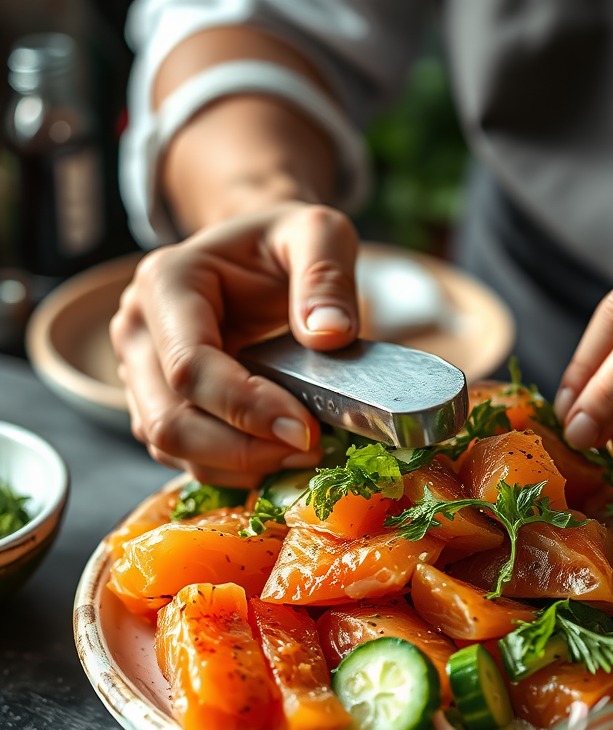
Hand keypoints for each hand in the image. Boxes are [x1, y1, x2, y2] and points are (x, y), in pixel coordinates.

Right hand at [110, 201, 359, 485]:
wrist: (256, 256)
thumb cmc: (283, 244)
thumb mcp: (317, 233)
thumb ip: (326, 273)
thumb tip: (330, 335)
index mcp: (166, 283)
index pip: (190, 367)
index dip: (247, 408)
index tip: (306, 430)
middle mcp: (138, 332)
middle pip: (170, 421)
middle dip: (243, 450)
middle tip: (311, 451)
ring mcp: (140, 374)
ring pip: (171, 449)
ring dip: (239, 466)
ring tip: (302, 455)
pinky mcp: (159, 406)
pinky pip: (185, 457)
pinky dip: (233, 469)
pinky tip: (280, 458)